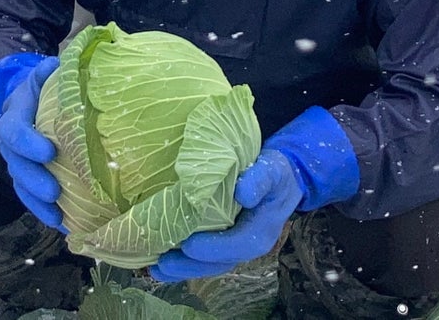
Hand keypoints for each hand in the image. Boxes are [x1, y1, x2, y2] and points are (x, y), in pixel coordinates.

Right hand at [0, 56, 63, 229]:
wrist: (24, 102)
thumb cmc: (38, 89)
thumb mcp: (40, 75)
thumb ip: (47, 71)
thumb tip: (59, 67)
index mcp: (13, 116)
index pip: (14, 131)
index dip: (27, 143)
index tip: (49, 152)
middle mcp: (10, 144)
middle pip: (15, 165)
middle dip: (33, 180)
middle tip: (54, 192)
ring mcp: (17, 163)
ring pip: (21, 186)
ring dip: (37, 204)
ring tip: (58, 217)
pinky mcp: (28, 178)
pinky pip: (32, 198)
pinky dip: (46, 213)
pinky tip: (65, 227)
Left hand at [150, 150, 302, 282]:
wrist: (283, 180)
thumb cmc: (276, 174)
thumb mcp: (273, 171)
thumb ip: (260, 180)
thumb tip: (242, 193)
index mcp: (261, 232)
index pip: (236, 245)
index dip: (212, 248)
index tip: (188, 245)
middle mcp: (248, 244)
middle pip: (219, 263)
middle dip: (189, 266)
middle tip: (161, 264)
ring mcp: (235, 245)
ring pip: (210, 264)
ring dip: (183, 268)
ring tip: (155, 268)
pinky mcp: (225, 240)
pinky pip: (205, 255)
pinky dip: (184, 259)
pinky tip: (161, 259)